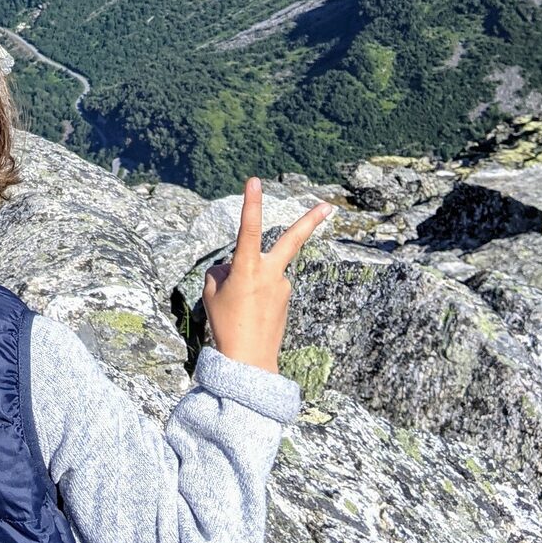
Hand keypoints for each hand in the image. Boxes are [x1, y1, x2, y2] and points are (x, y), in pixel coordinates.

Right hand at [202, 179, 332, 373]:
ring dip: (250, 281)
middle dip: (311, 221)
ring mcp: (283, 286)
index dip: (251, 203)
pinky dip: (255, 294)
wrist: (249, 361)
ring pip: (264, 270)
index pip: (248, 229)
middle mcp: (270, 273)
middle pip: (293, 240)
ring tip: (238, 308)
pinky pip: (267, 286)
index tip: (254, 181)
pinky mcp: (286, 298)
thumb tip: (235, 267)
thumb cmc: (225, 326)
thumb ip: (222, 271)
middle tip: (330, 205)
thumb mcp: (211, 293)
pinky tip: (249, 312)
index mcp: (247, 269)